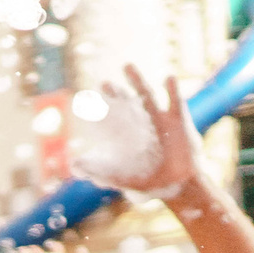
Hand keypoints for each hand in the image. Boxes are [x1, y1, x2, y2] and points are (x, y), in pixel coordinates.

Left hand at [82, 65, 200, 197]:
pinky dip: (172, 90)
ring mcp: (158, 119)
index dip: (96, 107)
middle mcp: (138, 122)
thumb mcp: (115, 177)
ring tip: (126, 66)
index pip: (106, 116)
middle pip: (124, 102)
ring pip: (147, 95)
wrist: (171, 186)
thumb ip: (95, 171)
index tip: (83, 100)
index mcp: (122, 134)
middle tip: (102, 83)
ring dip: (136, 80)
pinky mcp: (178, 121)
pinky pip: (175, 102)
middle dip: (114, 92)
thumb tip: (74, 165)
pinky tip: (167, 77)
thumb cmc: (141, 181)